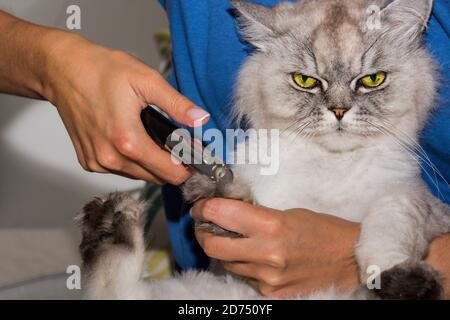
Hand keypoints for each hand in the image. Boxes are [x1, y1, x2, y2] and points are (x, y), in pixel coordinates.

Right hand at [42, 34, 208, 183]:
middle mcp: (110, 158)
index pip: (171, 173)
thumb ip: (177, 104)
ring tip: (154, 136)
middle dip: (171, 163)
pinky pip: (122, 170)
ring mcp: (98, 163)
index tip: (196, 155)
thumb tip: (201, 119)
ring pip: (140, 175)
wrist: (63, 70)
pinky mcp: (89, 162)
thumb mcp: (147, 80)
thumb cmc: (100, 71)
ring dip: (152, 162)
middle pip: (157, 177)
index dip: (188, 165)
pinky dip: (133, 160)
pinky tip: (133, 138)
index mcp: (127, 140)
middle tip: (178, 141)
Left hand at [191, 198, 359, 297]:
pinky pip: (245, 278)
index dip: (204, 208)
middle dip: (202, 233)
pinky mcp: (272, 294)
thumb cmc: (322, 229)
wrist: (351, 259)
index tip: (201, 207)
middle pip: (212, 246)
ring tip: (234, 241)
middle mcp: (266, 254)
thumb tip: (226, 216)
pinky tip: (255, 257)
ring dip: (223, 251)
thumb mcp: (287, 213)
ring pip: (226, 264)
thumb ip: (255, 216)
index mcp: (271, 225)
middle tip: (205, 225)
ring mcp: (268, 278)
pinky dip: (243, 266)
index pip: (219, 213)